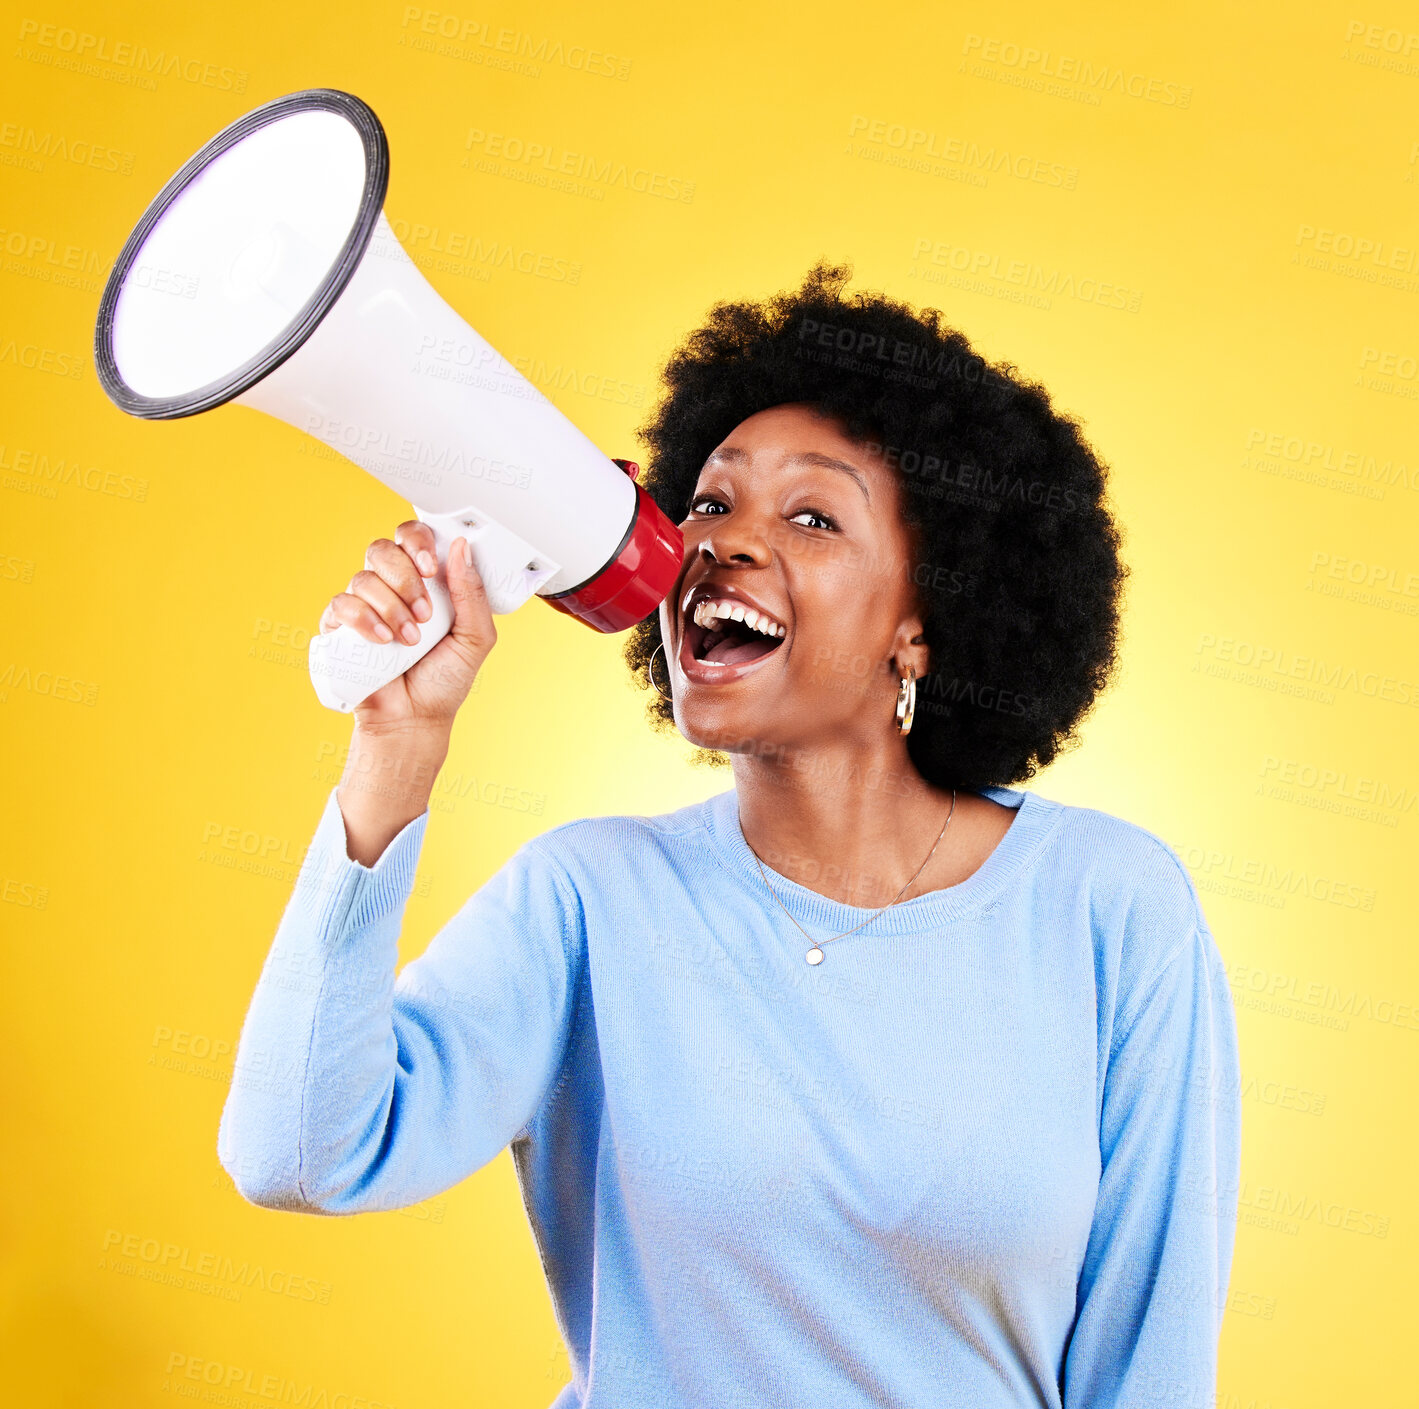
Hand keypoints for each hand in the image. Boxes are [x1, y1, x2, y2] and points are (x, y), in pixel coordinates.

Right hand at [318, 520, 495, 734]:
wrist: (416, 719)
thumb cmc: (445, 681)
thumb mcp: (475, 638)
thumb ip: (473, 595)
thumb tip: (462, 548)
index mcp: (424, 582)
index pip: (412, 538)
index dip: (417, 541)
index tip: (431, 567)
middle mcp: (391, 587)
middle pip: (383, 550)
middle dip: (405, 578)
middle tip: (424, 614)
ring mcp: (364, 605)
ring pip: (363, 577)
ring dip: (391, 607)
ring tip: (409, 639)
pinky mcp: (340, 627)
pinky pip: (341, 604)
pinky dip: (364, 619)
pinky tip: (383, 641)